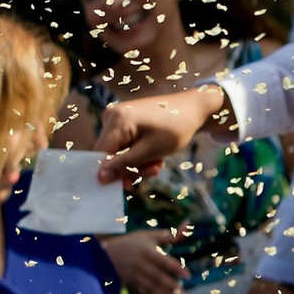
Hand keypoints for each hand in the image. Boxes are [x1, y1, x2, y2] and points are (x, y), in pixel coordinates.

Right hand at [97, 229, 186, 293]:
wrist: (105, 255)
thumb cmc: (132, 243)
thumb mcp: (149, 235)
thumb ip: (170, 234)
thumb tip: (189, 223)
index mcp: (147, 251)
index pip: (163, 261)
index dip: (175, 268)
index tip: (187, 276)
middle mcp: (141, 265)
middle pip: (157, 277)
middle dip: (171, 286)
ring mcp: (135, 276)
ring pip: (152, 288)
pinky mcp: (131, 285)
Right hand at [98, 86, 229, 172]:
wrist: (193, 109)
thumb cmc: (175, 128)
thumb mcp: (150, 151)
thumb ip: (123, 165)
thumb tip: (99, 178)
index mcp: (117, 119)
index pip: (100, 154)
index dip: (110, 172)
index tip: (127, 184)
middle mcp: (112, 115)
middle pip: (108, 154)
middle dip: (129, 167)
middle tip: (152, 170)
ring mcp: (117, 117)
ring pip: (117, 152)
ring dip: (136, 163)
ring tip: (157, 163)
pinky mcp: (124, 121)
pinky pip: (123, 145)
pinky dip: (137, 154)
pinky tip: (153, 155)